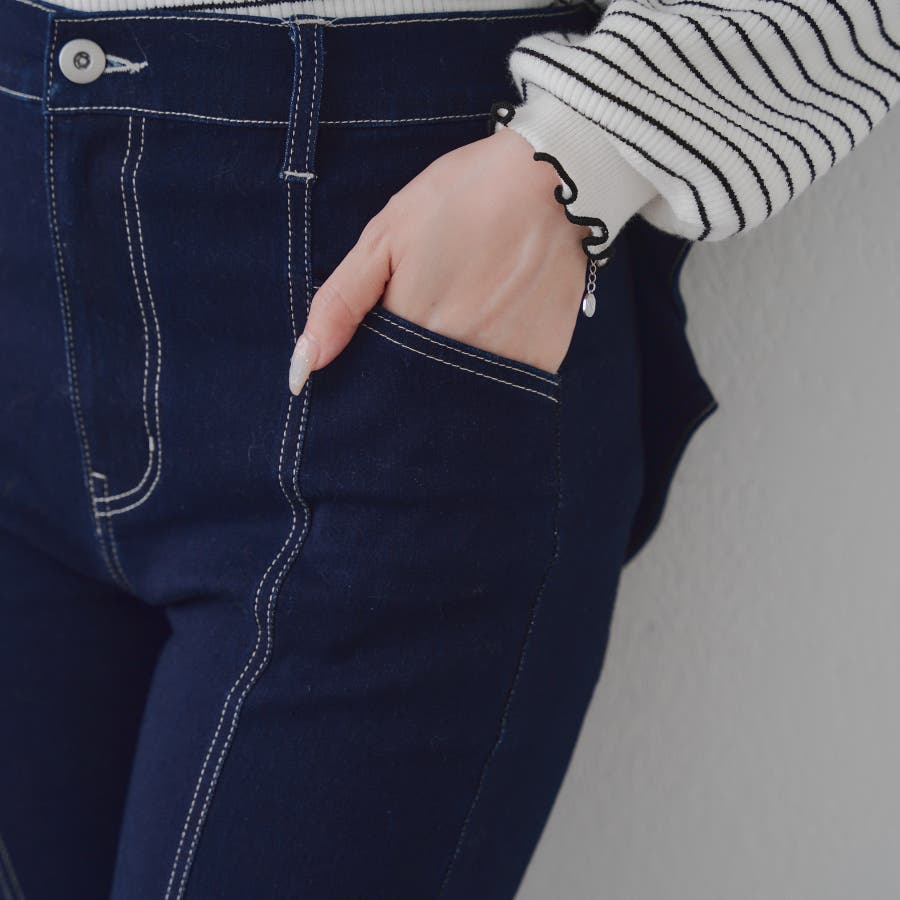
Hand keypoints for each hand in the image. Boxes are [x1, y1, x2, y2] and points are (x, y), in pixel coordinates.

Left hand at [288, 125, 591, 394]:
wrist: (554, 177)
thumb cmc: (461, 197)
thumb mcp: (385, 236)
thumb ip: (339, 304)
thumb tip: (302, 369)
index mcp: (410, 330)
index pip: (377, 380)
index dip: (374, 368)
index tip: (387, 339)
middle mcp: (455, 360)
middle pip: (419, 395)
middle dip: (414, 375)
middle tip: (436, 315)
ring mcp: (502, 365)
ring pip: (462, 396)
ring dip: (455, 375)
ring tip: (468, 315)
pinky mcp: (542, 362)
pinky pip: (508, 387)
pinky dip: (496, 368)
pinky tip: (499, 324)